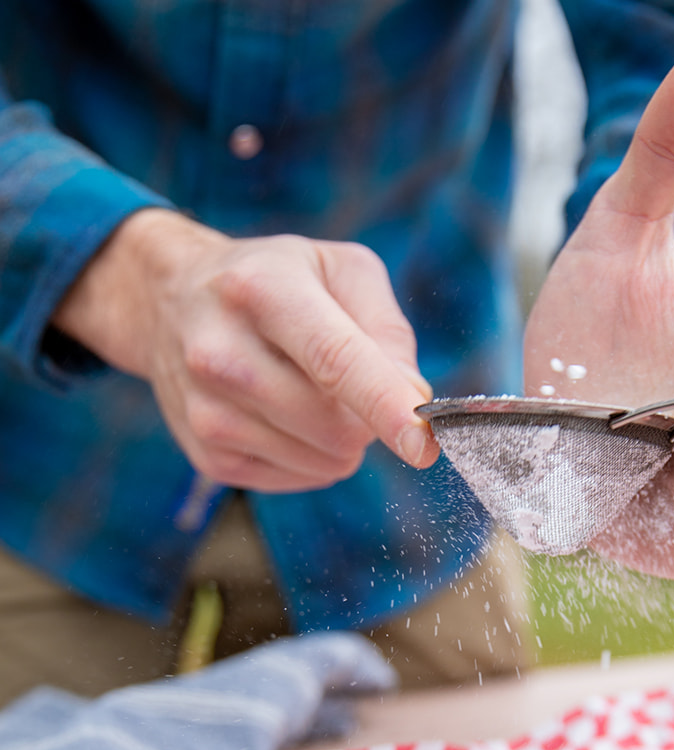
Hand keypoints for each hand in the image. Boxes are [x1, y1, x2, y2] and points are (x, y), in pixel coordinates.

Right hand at [53, 209, 437, 491]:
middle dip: (368, 417)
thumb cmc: (276, 281)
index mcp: (263, 289)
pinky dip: (312, 456)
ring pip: (324, 460)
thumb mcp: (339, 271)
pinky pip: (299, 478)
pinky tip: (284, 414)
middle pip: (335, 425)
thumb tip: (413, 401)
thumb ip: (388, 332)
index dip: (384, 405)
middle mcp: (222, 351)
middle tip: (349, 382)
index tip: (424, 445)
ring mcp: (207, 410)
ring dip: (341, 438)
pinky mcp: (206, 455)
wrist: (172, 300)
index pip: (334, 360)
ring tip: (306, 389)